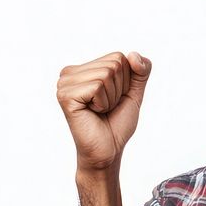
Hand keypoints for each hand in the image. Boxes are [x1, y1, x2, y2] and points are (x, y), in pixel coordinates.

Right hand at [56, 51, 151, 172]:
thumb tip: (134, 54)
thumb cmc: (117, 124)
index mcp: (83, 69)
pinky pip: (98, 87)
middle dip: (119, 90)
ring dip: (111, 98)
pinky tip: (92, 113)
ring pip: (106, 75)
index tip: (113, 100)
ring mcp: (65, 83)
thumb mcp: (133, 93)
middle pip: (114, 64)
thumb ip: (140, 71)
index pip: (118, 57)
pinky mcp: (65, 95)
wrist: (108, 151)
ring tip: (100, 111)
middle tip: (106, 108)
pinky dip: (103, 103)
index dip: (125, 82)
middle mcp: (70, 72)